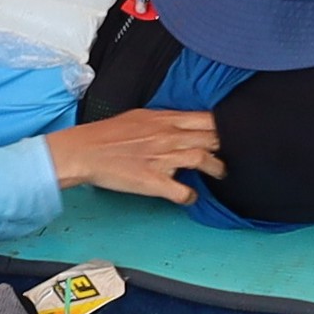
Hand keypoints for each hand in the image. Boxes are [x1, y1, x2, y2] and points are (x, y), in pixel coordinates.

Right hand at [45, 108, 220, 202]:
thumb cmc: (107, 135)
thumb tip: (181, 125)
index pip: (207, 119)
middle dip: (225, 147)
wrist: (84, 150)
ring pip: (203, 159)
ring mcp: (162, 158)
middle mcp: (168, 136)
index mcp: (165, 119)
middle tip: (228, 155)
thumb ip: (164, 121)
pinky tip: (190, 197)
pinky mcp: (153, 180)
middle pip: (211, 138)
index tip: (229, 134)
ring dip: (217, 169)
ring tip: (220, 174)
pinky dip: (190, 196)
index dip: (224, 126)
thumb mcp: (139, 116)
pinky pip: (181, 190)